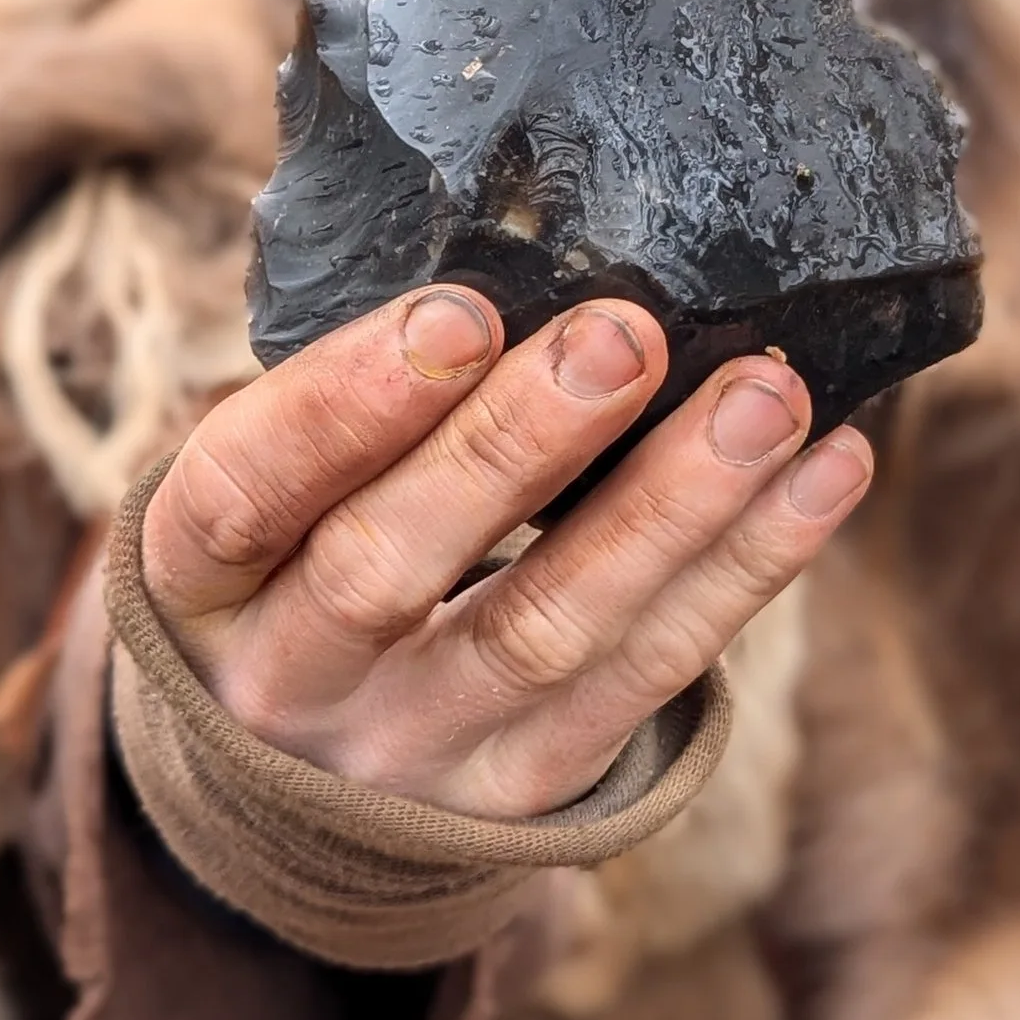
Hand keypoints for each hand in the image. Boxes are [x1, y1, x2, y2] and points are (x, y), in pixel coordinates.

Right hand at [139, 288, 871, 818]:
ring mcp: (410, 752)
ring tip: (765, 394)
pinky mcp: (529, 791)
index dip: (343, 404)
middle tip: (621, 334)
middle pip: (389, 567)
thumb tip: (510, 227)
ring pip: (547, 630)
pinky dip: (746, 568)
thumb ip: (350, 397)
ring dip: (669, 506)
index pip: (239, 491)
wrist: (306, 789)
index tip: (457, 310)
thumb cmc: (297, 560)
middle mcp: (284, 683)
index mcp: (196, 581)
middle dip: (514, 444)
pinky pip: (650, 677)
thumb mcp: (263, 495)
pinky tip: (824, 471)